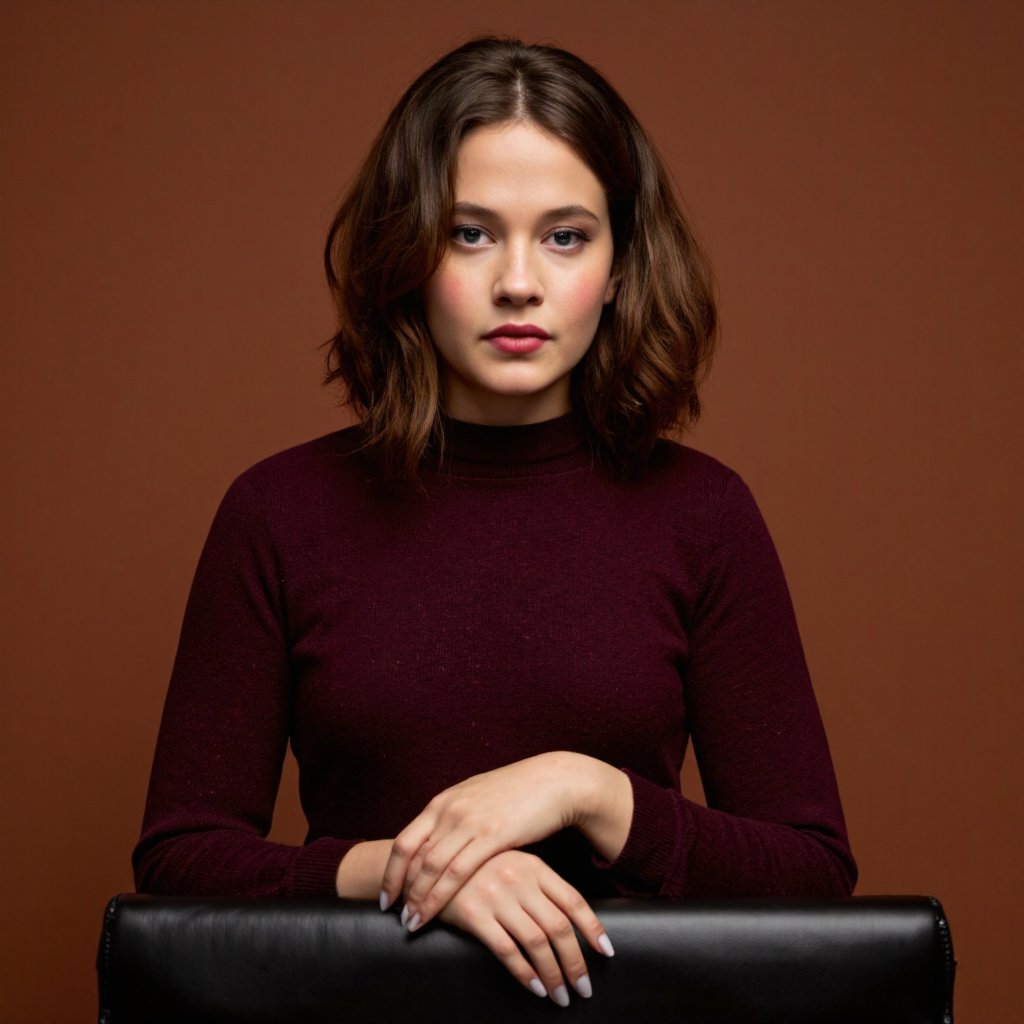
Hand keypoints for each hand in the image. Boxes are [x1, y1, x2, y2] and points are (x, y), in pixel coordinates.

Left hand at [381, 752, 590, 925]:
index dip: (391, 869)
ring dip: (417, 897)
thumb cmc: (519, 793)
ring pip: (431, 866)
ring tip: (410, 922)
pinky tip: (434, 911)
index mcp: (444, 801)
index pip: (405, 839)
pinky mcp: (491, 835)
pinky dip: (439, 896)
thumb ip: (457, 817)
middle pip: (410, 853)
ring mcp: (469, 821)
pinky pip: (457, 871)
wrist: (554, 781)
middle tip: (390, 913)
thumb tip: (442, 839)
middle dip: (397, 886)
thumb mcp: (478, 799)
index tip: (386, 893)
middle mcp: (450, 809)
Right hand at [435, 850, 613, 1006]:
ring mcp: (496, 896)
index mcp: (534, 866)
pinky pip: (506, 950)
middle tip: (584, 987)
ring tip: (561, 995)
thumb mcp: (513, 864)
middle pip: (558, 927)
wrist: (430, 860)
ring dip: (553, 974)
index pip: (573, 900)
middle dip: (575, 962)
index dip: (591, 928)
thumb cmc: (478, 866)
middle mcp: (519, 880)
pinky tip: (535, 987)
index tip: (605, 952)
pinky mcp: (474, 913)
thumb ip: (538, 884)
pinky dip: (525, 973)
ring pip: (536, 942)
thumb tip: (570, 918)